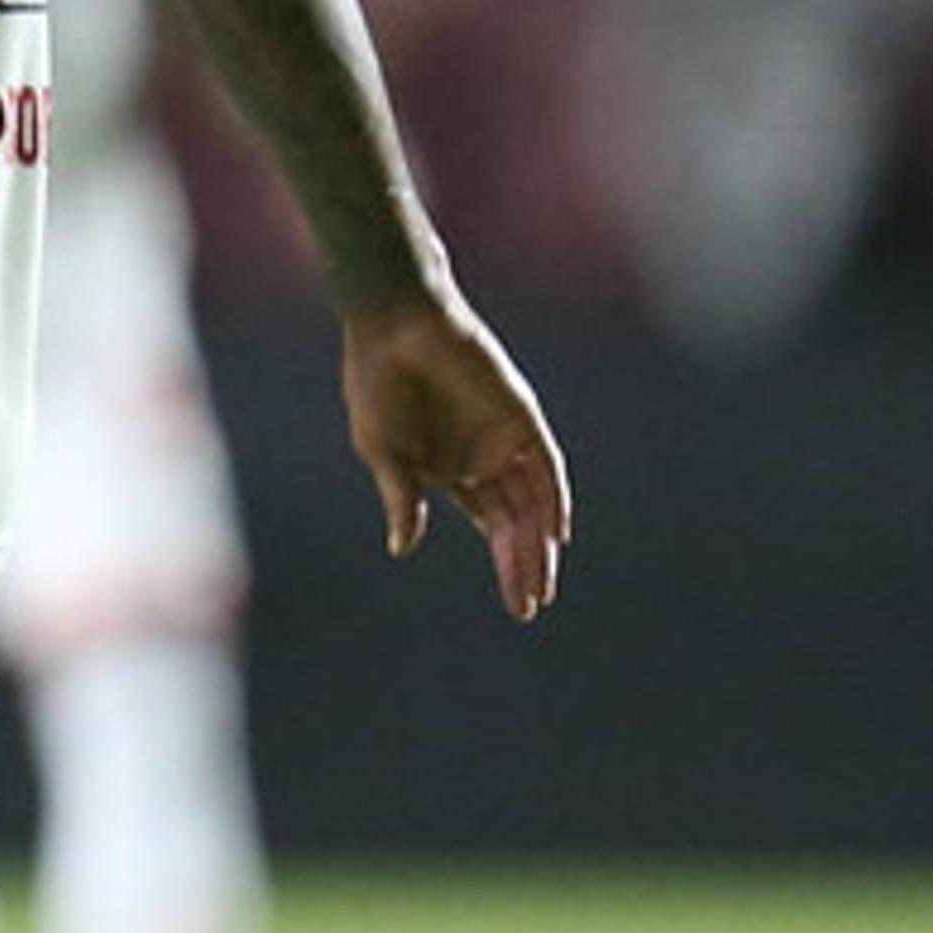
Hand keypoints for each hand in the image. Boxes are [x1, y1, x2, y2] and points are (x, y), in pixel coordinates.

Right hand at [339, 295, 572, 621]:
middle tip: (532, 604)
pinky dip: (553, 497)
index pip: (491, 525)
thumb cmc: (377, 385)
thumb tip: (402, 548)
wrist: (396, 328)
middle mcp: (484, 459)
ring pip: (532, 501)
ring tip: (540, 581)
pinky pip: (546, 465)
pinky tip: (556, 531)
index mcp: (450, 470)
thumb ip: (402, 497)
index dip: (507, 564)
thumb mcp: (383, 450)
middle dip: (524, 563)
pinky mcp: (521, 416)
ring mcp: (505, 438)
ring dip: (538, 541)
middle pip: (516, 522)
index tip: (520, 605)